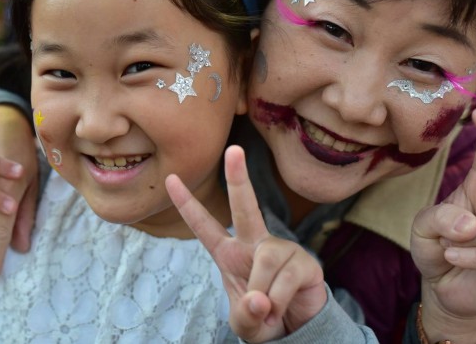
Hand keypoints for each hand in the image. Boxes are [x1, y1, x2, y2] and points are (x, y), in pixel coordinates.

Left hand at [165, 145, 326, 342]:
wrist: (297, 331)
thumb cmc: (262, 319)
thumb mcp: (243, 323)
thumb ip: (244, 314)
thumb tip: (260, 299)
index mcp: (229, 254)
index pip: (204, 226)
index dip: (187, 204)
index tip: (171, 179)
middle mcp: (254, 244)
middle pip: (244, 206)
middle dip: (238, 177)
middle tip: (234, 149)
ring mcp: (281, 249)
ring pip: (266, 258)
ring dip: (263, 291)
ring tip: (268, 310)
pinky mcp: (305, 262)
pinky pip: (286, 276)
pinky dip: (279, 299)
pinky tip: (283, 307)